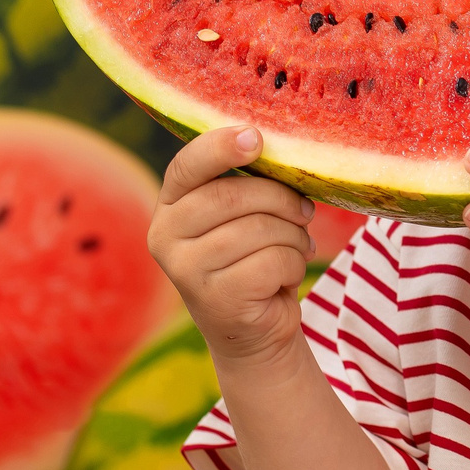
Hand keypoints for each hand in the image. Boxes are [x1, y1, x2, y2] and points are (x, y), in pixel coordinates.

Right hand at [151, 126, 318, 375]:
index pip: (187, 166)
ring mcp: (185, 270)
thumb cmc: (254, 261)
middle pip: (233, 195)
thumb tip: (269, 146)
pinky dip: (294, 265)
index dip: (221, 147)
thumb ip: (247, 185)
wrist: (254, 333)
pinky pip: (272, 261)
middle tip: (304, 212)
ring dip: (294, 237)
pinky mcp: (215, 298)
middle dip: (282, 199)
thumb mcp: (244, 218)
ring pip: (259, 228)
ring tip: (294, 249)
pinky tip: (285, 277)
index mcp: (170, 207)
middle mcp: (165, 237)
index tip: (256, 136)